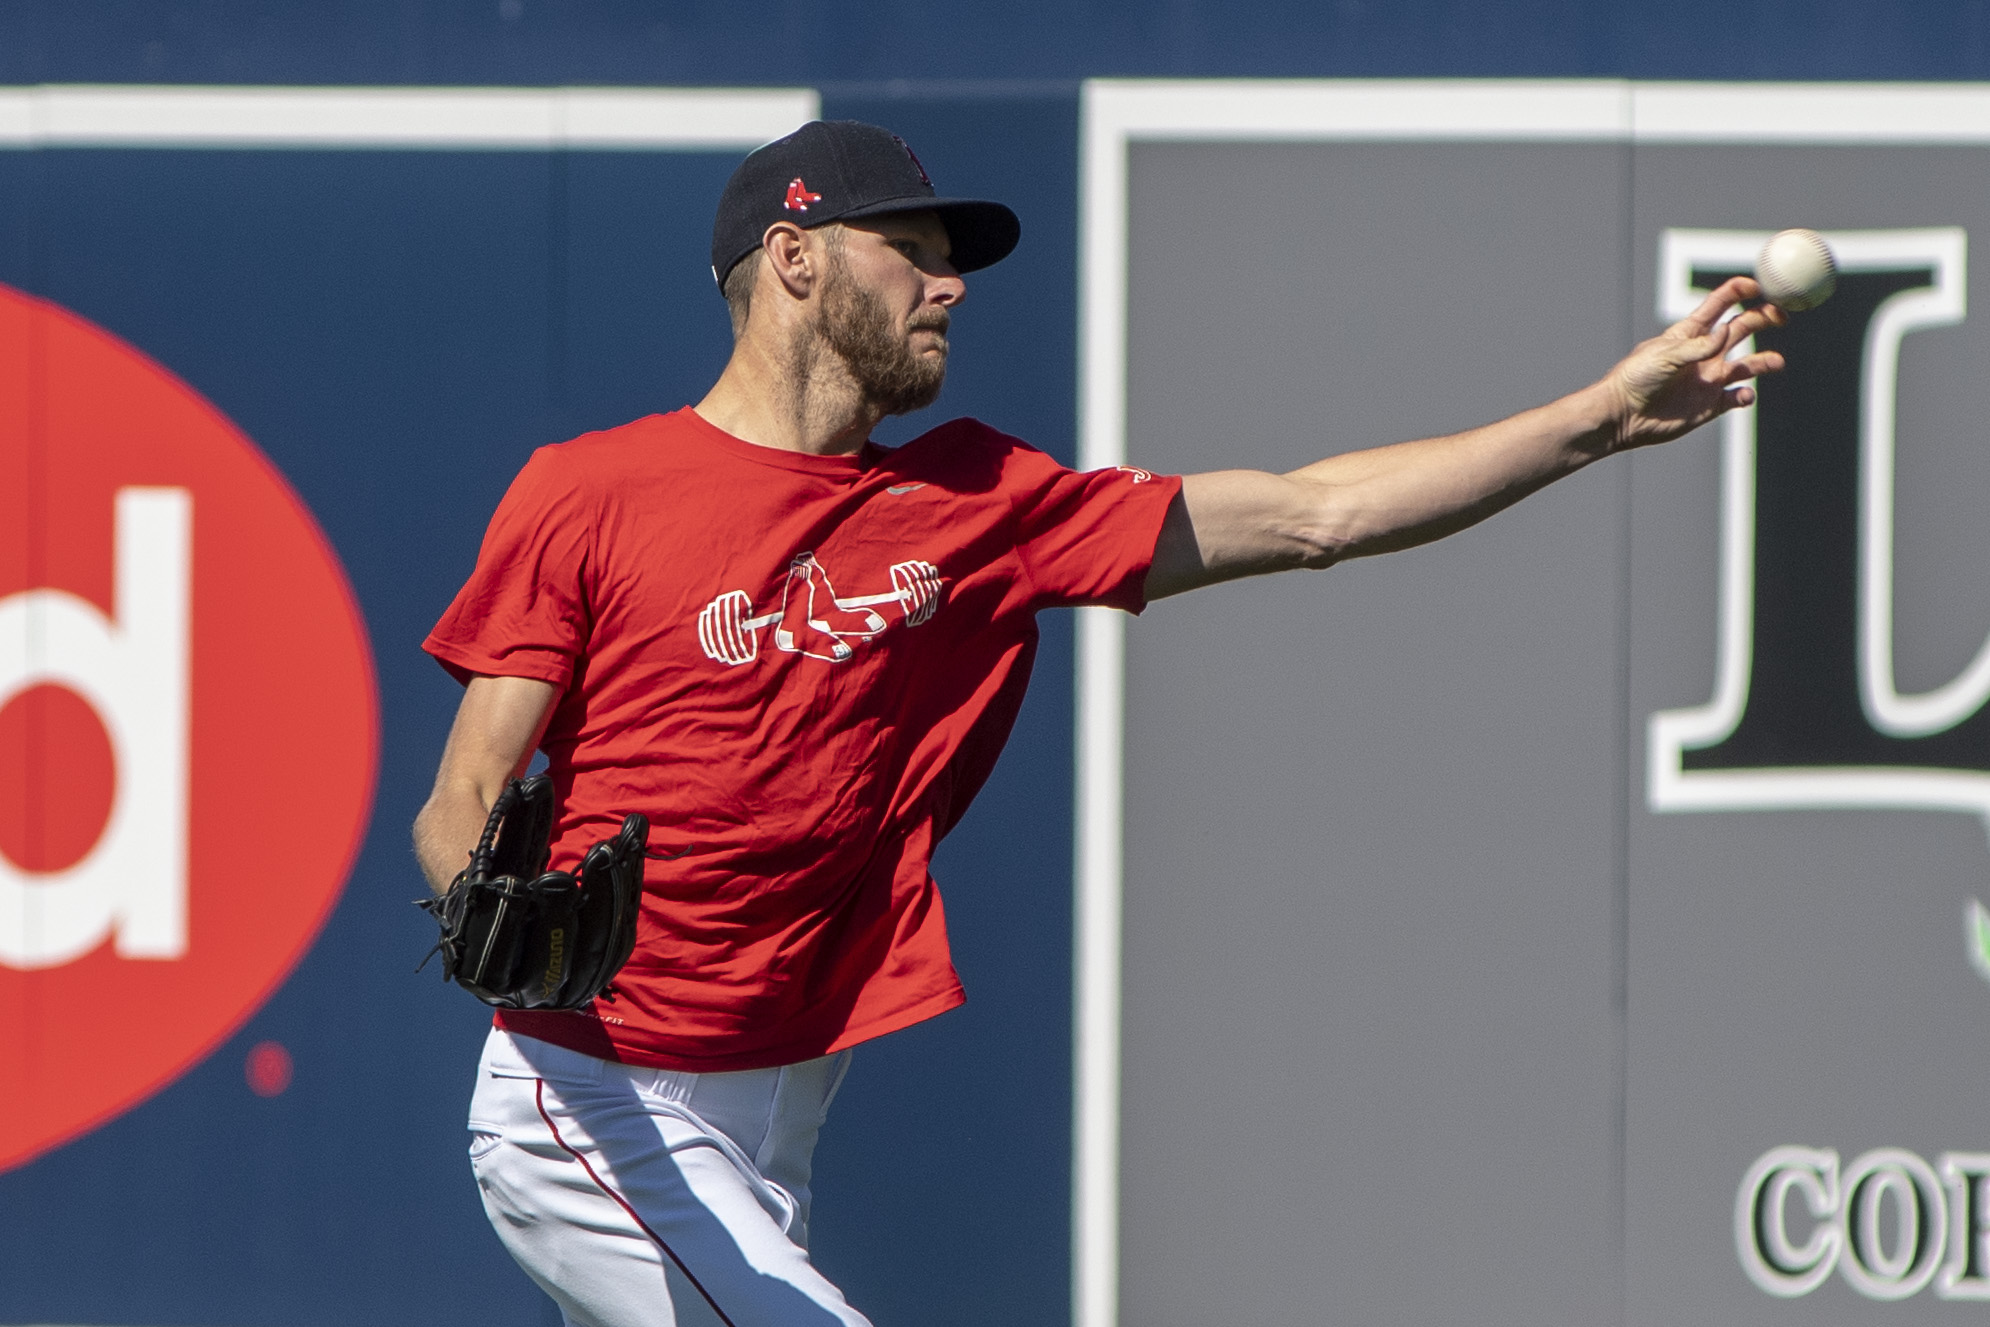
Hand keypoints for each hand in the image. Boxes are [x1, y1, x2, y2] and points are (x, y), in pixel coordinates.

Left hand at [1601, 276, 1786, 450]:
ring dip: (1764, 361)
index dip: (1739, 291)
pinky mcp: (1710, 404)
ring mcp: (1709, 378)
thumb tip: (1726, 329)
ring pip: (1747, 364)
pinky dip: (1745, 396)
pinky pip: (1737, 397)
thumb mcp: (1665, 355)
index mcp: (1690, 334)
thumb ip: (1698, 345)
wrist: (1623, 415)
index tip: (1760, 286)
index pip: (1719, 304)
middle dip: (1762, 318)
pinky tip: (1742, 396)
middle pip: (1742, 328)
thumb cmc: (1636, 378)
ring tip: (1776, 362)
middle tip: (1781, 316)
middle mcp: (1704, 353)